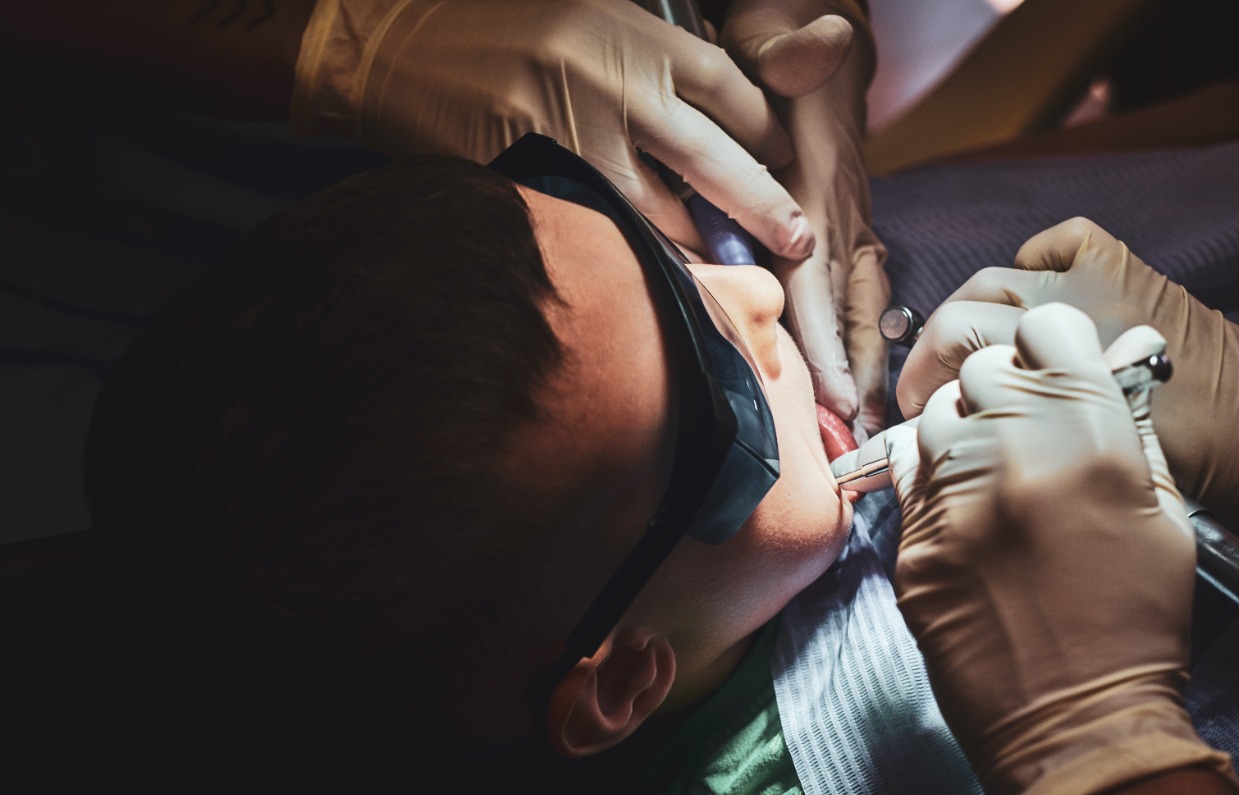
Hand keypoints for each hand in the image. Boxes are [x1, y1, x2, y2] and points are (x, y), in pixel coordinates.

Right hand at [290, 0, 815, 263]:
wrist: (389, 42)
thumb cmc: (492, 21)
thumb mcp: (587, 10)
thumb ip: (650, 48)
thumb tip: (715, 94)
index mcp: (636, 37)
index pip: (730, 91)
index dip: (766, 131)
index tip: (782, 157)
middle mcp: (614, 86)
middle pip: (715, 160)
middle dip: (764, 207)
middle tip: (798, 241)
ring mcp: (571, 138)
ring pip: (658, 212)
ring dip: (699, 244)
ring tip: (731, 271)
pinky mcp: (532, 178)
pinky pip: (596, 228)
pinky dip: (628, 254)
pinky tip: (653, 274)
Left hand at [720, 0, 888, 437]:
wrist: (813, 35)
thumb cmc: (780, 42)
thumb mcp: (775, 38)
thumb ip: (792, 53)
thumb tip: (813, 51)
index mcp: (822, 183)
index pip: (821, 273)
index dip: (828, 336)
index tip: (838, 393)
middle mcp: (843, 212)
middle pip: (852, 306)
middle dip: (858, 373)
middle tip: (860, 436)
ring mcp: (849, 222)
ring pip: (863, 304)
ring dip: (868, 364)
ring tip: (869, 425)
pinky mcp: (845, 228)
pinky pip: (857, 293)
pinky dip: (861, 340)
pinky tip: (860, 382)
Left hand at [885, 303, 1237, 794]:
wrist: (1075, 723)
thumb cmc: (1133, 621)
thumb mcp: (1159, 514)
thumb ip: (1131, 426)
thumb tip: (1126, 352)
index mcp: (1087, 435)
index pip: (1044, 329)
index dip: (1050, 346)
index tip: (1053, 366)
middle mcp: (1009, 451)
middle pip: (981, 366)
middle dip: (1004, 384)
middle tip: (1024, 425)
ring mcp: (951, 495)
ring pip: (933, 412)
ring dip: (960, 425)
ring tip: (991, 468)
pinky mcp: (911, 538)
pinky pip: (906, 470)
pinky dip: (929, 471)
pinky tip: (959, 499)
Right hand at [897, 217, 1238, 535]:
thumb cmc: (1186, 463)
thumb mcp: (1088, 465)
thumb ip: (1013, 442)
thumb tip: (947, 441)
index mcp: (1058, 366)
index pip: (954, 348)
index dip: (921, 384)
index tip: (916, 415)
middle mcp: (1069, 312)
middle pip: (963, 315)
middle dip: (932, 356)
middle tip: (928, 393)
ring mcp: (1096, 281)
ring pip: (997, 278)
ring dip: (970, 313)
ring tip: (969, 351)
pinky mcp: (1122, 266)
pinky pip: (1061, 243)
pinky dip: (1035, 261)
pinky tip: (1028, 292)